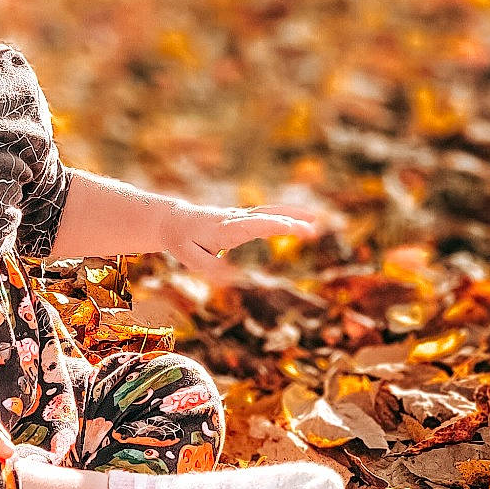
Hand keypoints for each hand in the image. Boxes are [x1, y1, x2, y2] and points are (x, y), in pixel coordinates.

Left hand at [160, 202, 329, 284]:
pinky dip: (286, 215)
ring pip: (268, 212)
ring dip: (292, 215)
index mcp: (222, 229)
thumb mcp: (191, 259)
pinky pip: (267, 214)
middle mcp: (234, 219)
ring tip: (315, 220)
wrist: (174, 221)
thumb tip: (235, 276)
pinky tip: (302, 219)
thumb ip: (212, 267)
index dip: (269, 225)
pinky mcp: (243, 217)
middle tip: (311, 229)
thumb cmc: (182, 242)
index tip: (288, 227)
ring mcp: (240, 216)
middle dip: (288, 222)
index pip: (249, 226)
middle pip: (264, 216)